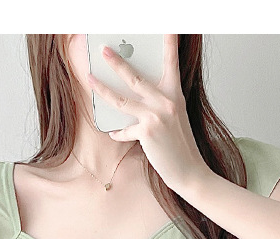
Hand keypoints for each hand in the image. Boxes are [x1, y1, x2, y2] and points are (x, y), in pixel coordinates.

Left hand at [87, 35, 209, 195]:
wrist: (189, 171)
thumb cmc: (181, 146)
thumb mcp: (174, 118)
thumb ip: (158, 104)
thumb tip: (134, 96)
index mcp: (175, 94)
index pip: (171, 61)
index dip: (169, 41)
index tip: (167, 25)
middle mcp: (166, 101)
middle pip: (135, 77)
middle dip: (116, 62)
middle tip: (104, 49)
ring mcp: (156, 116)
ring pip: (121, 99)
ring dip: (102, 88)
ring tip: (90, 78)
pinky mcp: (147, 132)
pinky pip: (125, 129)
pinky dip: (119, 132)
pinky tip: (114, 132)